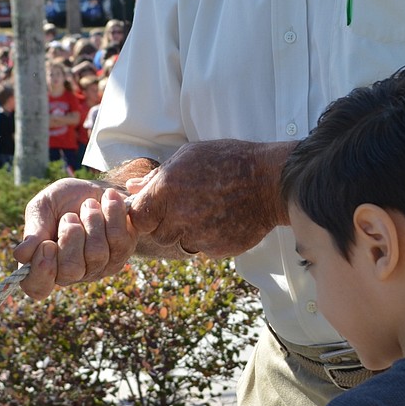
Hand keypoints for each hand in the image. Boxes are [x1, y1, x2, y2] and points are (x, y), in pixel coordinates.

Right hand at [14, 175, 138, 299]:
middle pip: (71, 271)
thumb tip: (22, 255)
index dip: (41, 272)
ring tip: (89, 205)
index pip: (38, 288)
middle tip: (70, 216)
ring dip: (91, 221)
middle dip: (70, 236)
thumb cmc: (63, 201)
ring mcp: (100, 266)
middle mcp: (73, 273)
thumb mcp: (42, 208)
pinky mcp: (123, 253)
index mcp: (45, 265)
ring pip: (97, 254)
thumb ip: (34, 230)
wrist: (96, 188)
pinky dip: (112, 214)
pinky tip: (106, 200)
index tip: (46, 244)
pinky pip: (120, 240)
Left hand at [126, 139, 291, 258]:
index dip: (144, 214)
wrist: (272, 181)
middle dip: (167, 222)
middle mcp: (178, 216)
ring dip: (187, 232)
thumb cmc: (229, 160)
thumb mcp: (189, 156)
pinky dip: (209, 238)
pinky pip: (203, 249)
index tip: (155, 209)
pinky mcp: (216, 250)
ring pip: (180, 243)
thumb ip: (157, 176)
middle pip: (158, 233)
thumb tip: (133, 188)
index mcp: (166, 190)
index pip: (136, 217)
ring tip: (209, 210)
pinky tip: (223, 219)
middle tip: (190, 205)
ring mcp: (198, 236)